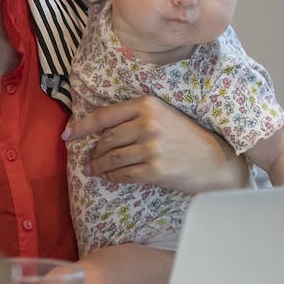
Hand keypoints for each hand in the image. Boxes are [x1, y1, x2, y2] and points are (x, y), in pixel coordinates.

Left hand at [65, 96, 245, 194]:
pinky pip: (123, 174)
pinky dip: (112, 177)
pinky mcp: (155, 169)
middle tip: (88, 160)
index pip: (104, 116)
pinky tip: (108, 178)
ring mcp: (152, 146)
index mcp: (147, 105)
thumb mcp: (163, 117)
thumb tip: (99, 131)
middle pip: (106, 139)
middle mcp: (148, 123)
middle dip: (94, 152)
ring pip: (112, 158)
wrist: (216, 161)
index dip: (82, 126)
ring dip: (99, 166)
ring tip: (93, 170)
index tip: (67, 135)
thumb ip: (134, 118)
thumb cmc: (186, 138)